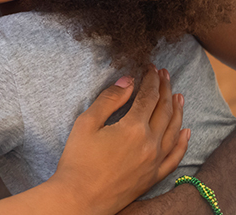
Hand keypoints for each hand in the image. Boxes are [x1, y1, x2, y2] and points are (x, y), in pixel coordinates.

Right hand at [50, 66, 188, 214]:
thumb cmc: (79, 159)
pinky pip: (175, 157)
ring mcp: (155, 161)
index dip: (150, 79)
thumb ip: (109, 100)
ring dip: (177, 110)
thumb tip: (128, 81)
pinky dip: (182, 142)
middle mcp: (150, 143)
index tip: (151, 67)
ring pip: (173, 130)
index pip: (148, 96)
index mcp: (133, 128)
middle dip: (164, 89)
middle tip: (164, 74)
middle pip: (163, 110)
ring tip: (177, 95)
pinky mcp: (154, 175)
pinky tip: (185, 131)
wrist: (81, 196)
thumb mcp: (86, 123)